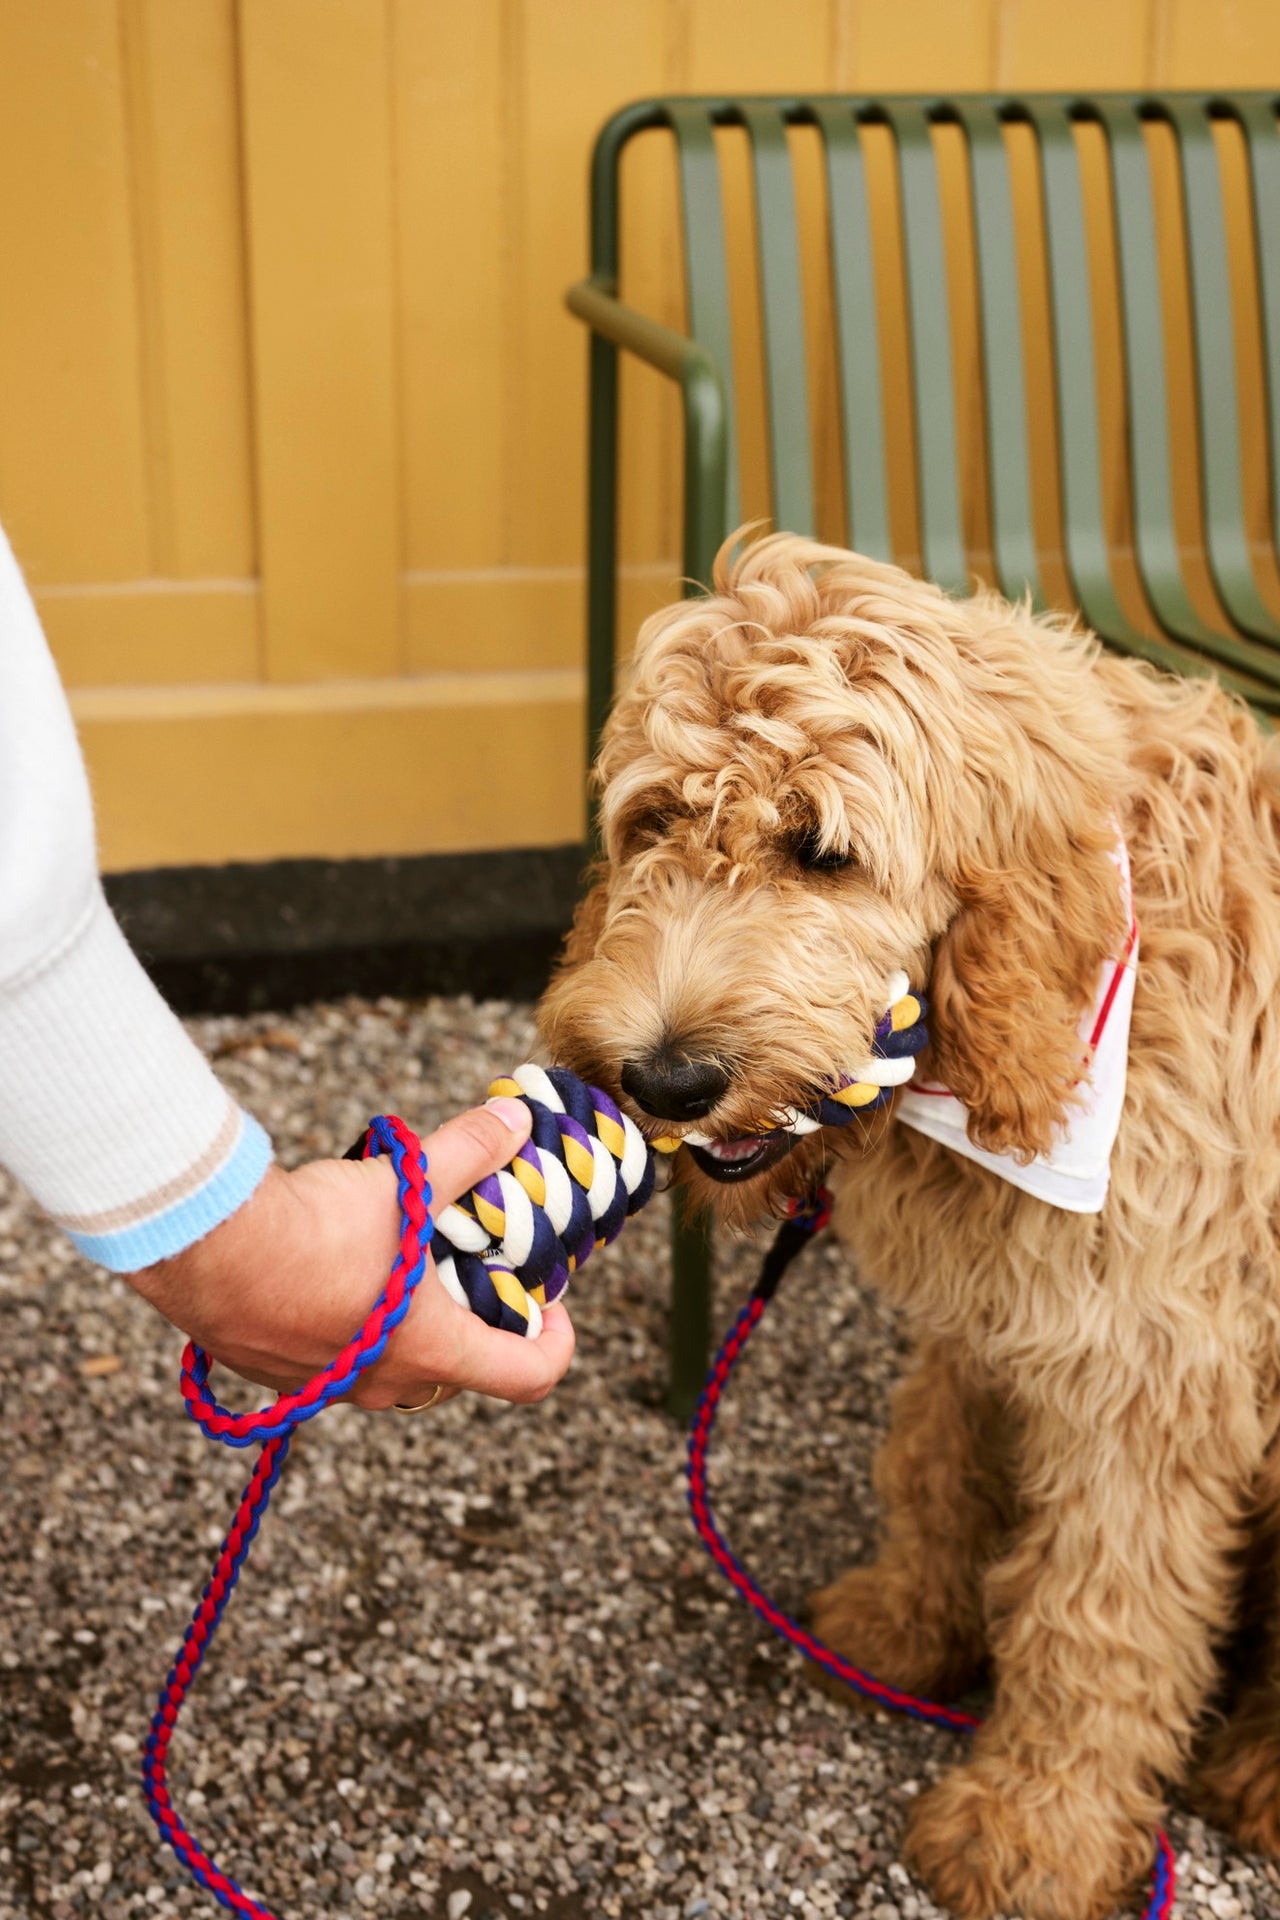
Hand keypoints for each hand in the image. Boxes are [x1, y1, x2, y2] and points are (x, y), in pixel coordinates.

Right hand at [129, 1097, 573, 1409]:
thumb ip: (469, 1152)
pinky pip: (334, 1360)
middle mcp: (383, 1384)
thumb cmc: (312, 1229)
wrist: (205, 1249)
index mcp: (432, 1350)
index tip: (551, 1305)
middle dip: (476, 1321)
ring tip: (402, 1258)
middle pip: (460, 1370)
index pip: (528, 1377)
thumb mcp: (406, 1183)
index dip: (556, 1344)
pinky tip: (334, 1267)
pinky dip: (350, 1323)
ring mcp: (327, 1387)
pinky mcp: (277, 1375)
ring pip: (393, 1366)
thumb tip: (515, 1121)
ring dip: (410, 1323)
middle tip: (473, 1266)